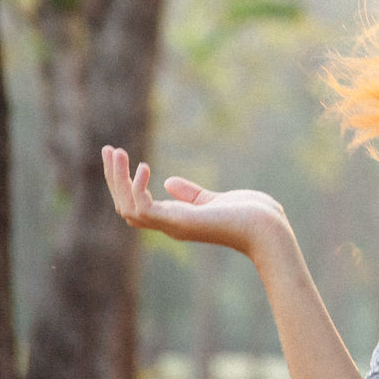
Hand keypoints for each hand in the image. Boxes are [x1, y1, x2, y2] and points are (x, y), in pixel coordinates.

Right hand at [103, 145, 291, 261]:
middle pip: (126, 206)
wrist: (269, 229)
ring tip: (117, 153)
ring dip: (118, 180)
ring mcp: (174, 225)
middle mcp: (170, 225)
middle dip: (114, 179)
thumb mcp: (215, 199)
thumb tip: (168, 182)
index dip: (124, 184)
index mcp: (176, 219)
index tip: (119, 157)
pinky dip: (137, 189)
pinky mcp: (182, 222)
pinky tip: (142, 168)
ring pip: (128, 208)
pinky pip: (145, 209)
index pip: (137, 205)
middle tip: (109, 149)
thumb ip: (191, 194)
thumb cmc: (250, 216)